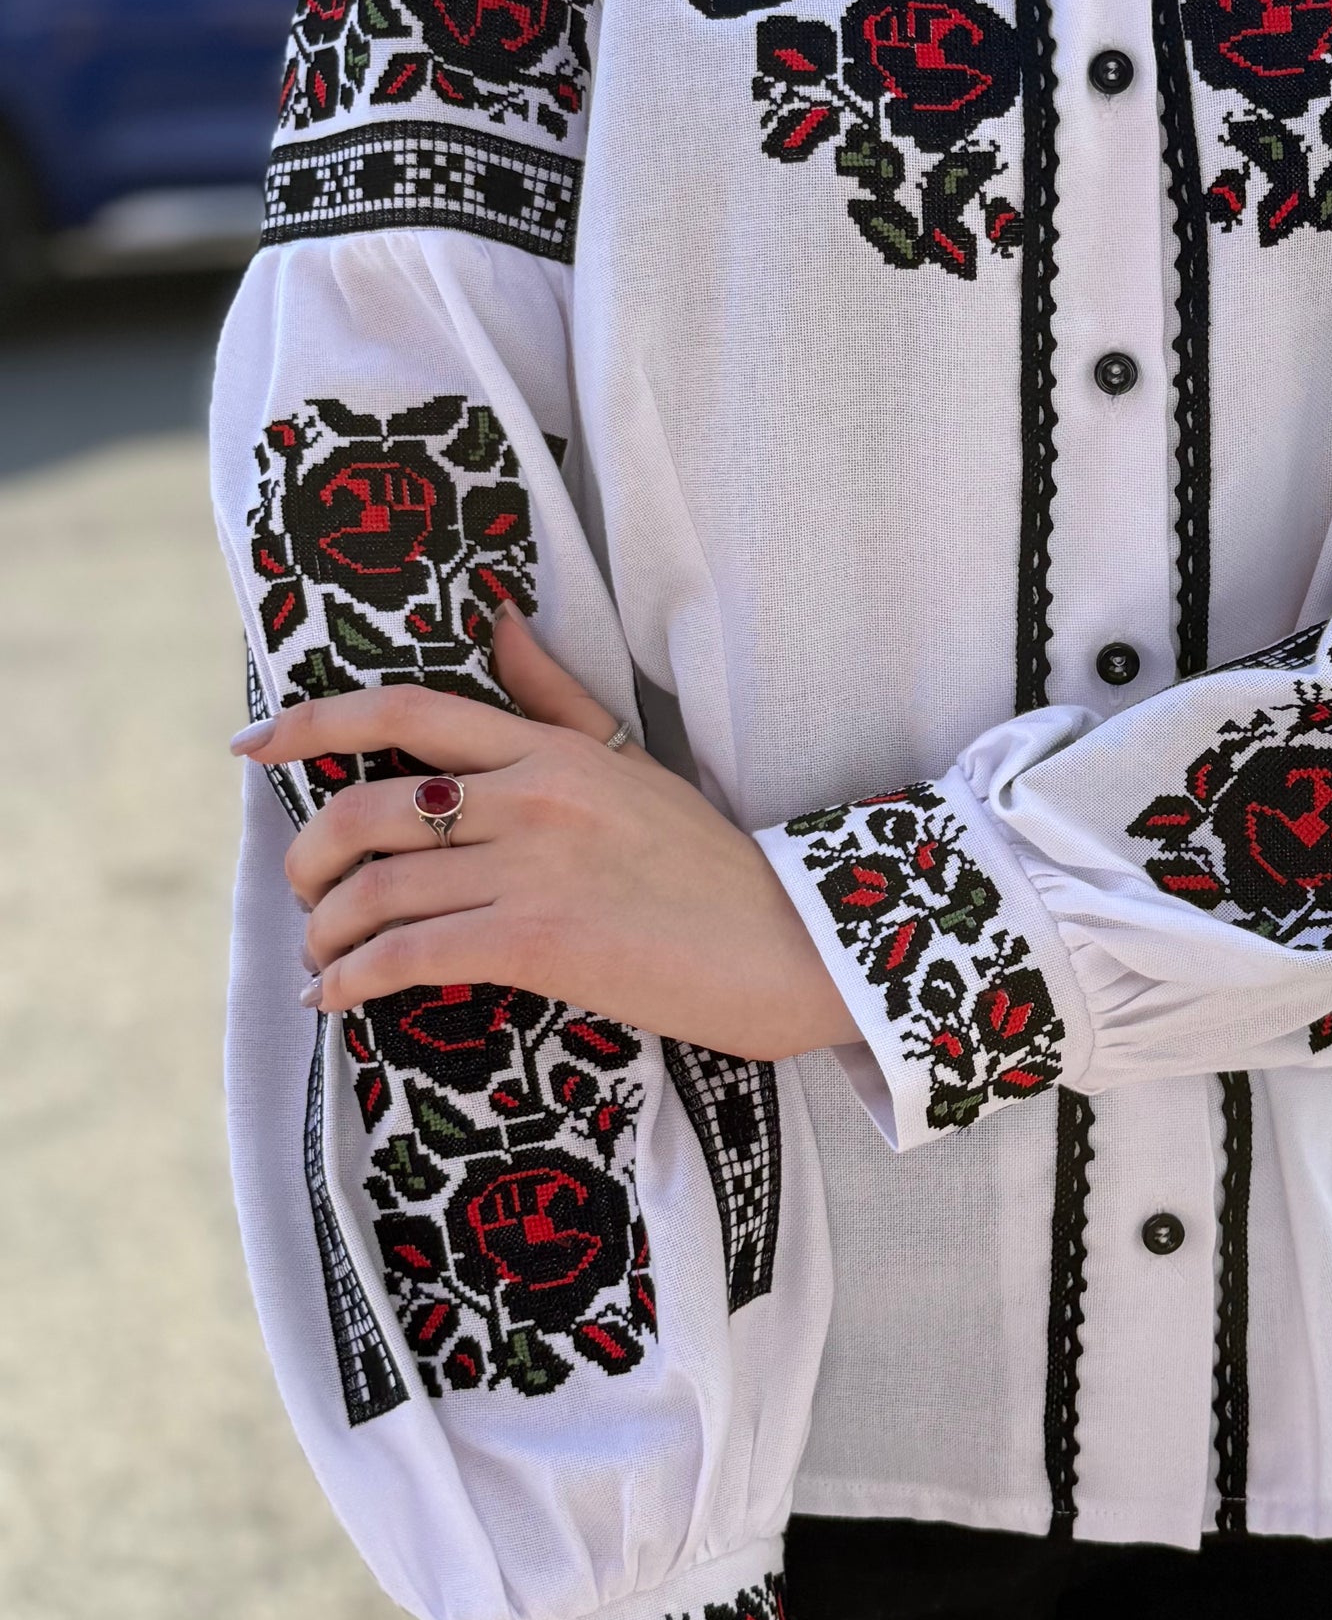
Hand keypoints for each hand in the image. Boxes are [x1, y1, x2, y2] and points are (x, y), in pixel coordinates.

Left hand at [233, 612, 860, 1059]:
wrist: (791, 947)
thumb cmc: (710, 864)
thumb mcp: (633, 764)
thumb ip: (556, 697)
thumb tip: (497, 618)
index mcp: (550, 748)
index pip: (407, 711)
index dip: (313, 724)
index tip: (251, 747)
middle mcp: (531, 794)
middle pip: (367, 807)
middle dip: (310, 860)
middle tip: (307, 895)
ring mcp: (533, 866)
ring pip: (375, 887)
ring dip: (326, 933)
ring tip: (326, 960)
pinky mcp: (539, 940)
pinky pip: (407, 953)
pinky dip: (351, 981)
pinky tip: (336, 1002)